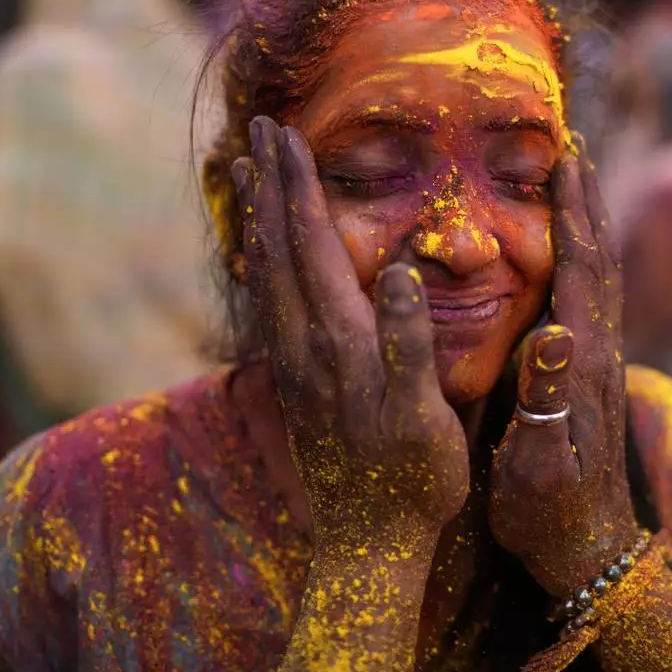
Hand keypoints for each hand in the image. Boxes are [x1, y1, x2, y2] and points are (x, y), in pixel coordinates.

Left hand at [231, 116, 467, 553]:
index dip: (298, 189)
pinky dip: (260, 264)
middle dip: (269, 186)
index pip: (313, 247)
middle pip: (280, 249)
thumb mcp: (425, 413)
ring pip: (267, 274)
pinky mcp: (296, 382)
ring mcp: (296, 364)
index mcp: (341, 342)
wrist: (371, 540)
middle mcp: (308, 346)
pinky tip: (261, 254)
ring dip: (258, 218)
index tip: (284, 136)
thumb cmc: (413, 478)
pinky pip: (268, 306)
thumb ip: (407, 341)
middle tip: (258, 131)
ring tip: (247, 175)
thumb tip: (398, 270)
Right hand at [489, 153, 636, 595]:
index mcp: (582, 365)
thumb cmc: (549, 515)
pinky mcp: (591, 378)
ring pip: (599, 277)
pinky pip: (591, 301)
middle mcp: (598, 355)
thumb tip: (554, 332)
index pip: (581, 272)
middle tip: (573, 145)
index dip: (574, 214)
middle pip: (598, 260)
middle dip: (587, 200)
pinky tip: (570, 251)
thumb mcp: (537, 465)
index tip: (566, 159)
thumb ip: (546, 400)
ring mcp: (598, 366)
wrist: (590, 552)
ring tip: (575, 181)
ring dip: (590, 223)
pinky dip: (583, 259)